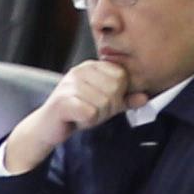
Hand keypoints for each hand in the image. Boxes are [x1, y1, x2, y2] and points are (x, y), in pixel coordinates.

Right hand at [12, 57, 127, 156]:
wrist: (47, 126)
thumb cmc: (77, 112)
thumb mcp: (105, 104)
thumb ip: (125, 100)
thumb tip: (145, 97)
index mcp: (91, 66)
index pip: (121, 77)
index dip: (118, 95)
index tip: (102, 102)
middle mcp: (80, 71)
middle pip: (114, 90)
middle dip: (107, 108)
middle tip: (92, 110)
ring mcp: (69, 84)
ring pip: (103, 104)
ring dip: (96, 116)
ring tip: (83, 114)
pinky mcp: (63, 101)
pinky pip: (90, 113)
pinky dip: (87, 121)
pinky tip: (77, 119)